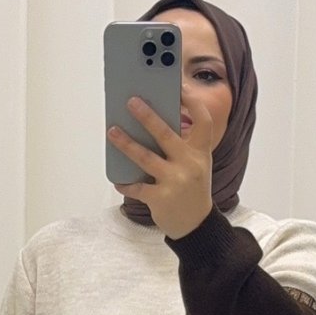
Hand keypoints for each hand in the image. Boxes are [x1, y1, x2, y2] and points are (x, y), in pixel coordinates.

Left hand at [109, 94, 214, 239]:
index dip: (193, 103)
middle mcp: (190, 164)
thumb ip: (182, 146)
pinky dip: (126, 183)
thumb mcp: (196, 165)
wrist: (196, 225)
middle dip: (147, 116)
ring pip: (145, 157)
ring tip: (112, 131)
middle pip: (166, 134)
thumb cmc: (191, 189)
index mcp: (201, 152)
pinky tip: (118, 180)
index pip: (203, 121)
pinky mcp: (161, 199)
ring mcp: (175, 181)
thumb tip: (149, 123)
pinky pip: (137, 187)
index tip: (180, 88)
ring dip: (126, 143)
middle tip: (131, 102)